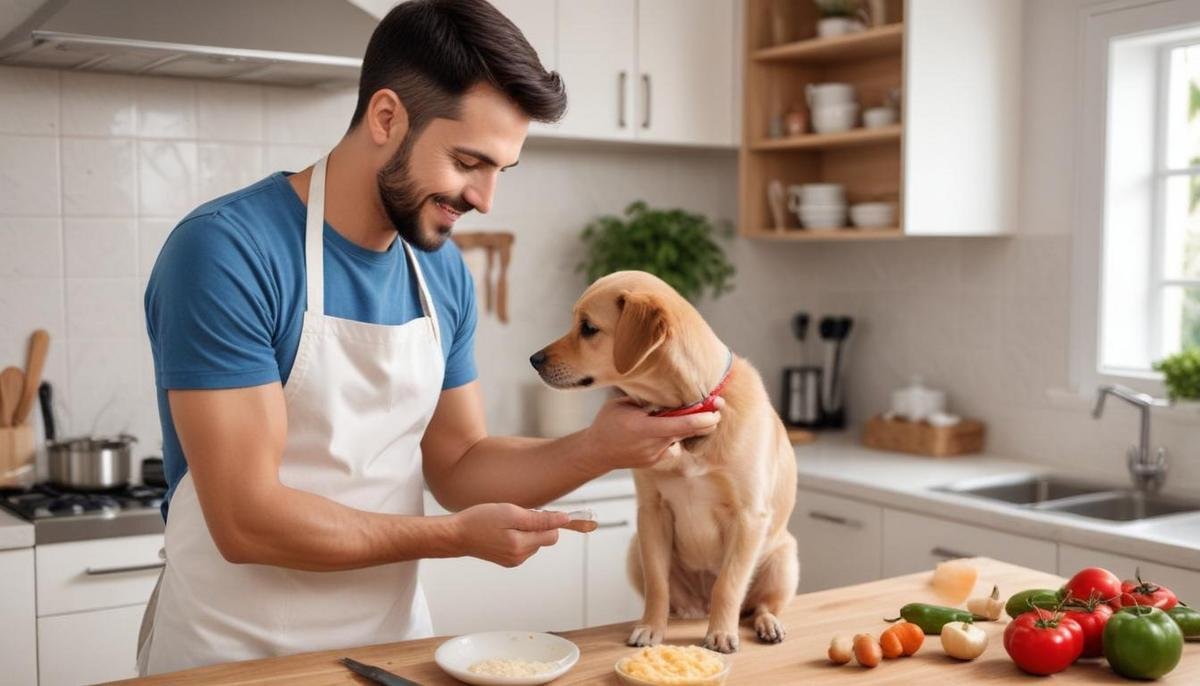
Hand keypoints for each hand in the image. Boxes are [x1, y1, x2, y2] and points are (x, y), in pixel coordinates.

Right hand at [450, 504, 568, 567]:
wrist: (456, 535)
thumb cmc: (480, 520)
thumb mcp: (511, 513)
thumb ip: (540, 519)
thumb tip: (564, 520)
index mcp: (521, 546)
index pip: (553, 535)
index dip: (548, 520)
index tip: (534, 511)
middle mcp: (520, 557)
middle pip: (544, 538)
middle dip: (535, 525)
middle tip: (515, 515)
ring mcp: (513, 561)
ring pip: (533, 542)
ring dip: (526, 530)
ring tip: (505, 523)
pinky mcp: (507, 560)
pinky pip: (523, 546)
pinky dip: (518, 536)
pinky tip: (502, 531)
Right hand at [582, 396, 722, 471]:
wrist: (596, 452)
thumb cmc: (607, 423)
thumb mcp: (622, 405)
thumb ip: (645, 401)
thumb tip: (668, 391)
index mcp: (642, 428)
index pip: (679, 425)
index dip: (701, 419)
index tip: (715, 410)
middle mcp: (651, 445)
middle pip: (687, 433)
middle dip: (705, 421)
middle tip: (718, 406)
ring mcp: (655, 456)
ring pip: (682, 439)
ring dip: (690, 427)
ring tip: (694, 413)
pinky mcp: (656, 461)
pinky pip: (673, 445)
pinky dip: (675, 436)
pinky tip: (667, 429)